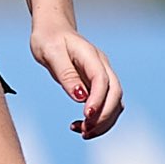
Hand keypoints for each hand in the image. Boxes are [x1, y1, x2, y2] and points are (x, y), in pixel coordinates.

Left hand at [29, 21, 122, 138]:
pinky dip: (97, 118)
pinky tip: (80, 126)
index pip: (102, 80)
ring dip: (103, 121)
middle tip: (85, 131)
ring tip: (83, 133)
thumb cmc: (49, 39)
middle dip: (104, 116)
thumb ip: (65, 74)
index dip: (98, 99)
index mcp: (91, 56)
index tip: (86, 115)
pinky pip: (105, 105)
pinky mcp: (97, 85)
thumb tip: (80, 97)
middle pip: (115, 95)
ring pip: (115, 103)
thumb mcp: (50, 53)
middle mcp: (102, 67)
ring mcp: (103, 76)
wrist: (53, 30)